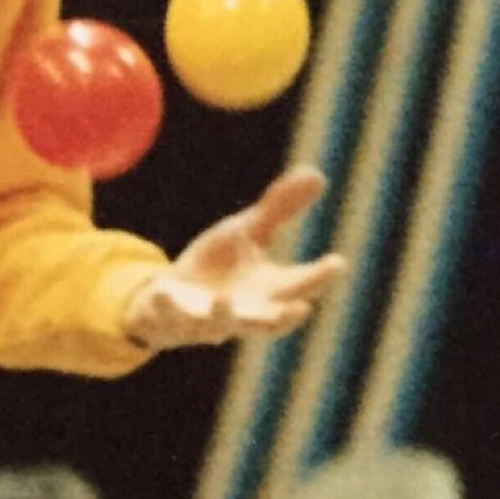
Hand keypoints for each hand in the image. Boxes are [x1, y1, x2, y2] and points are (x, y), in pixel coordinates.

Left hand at [123, 165, 345, 350]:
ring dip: (223, 314)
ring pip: (220, 324)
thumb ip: (280, 209)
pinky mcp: (173, 320)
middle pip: (269, 319)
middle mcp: (244, 312)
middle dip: (284, 316)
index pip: (300, 285)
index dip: (320, 277)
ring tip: (223, 299)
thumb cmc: (218, 267)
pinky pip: (168, 316)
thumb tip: (316, 174)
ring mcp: (208, 320)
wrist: (168, 299)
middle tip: (301, 308)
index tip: (337, 262)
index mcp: (268, 291)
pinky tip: (161, 290)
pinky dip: (166, 305)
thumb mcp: (247, 233)